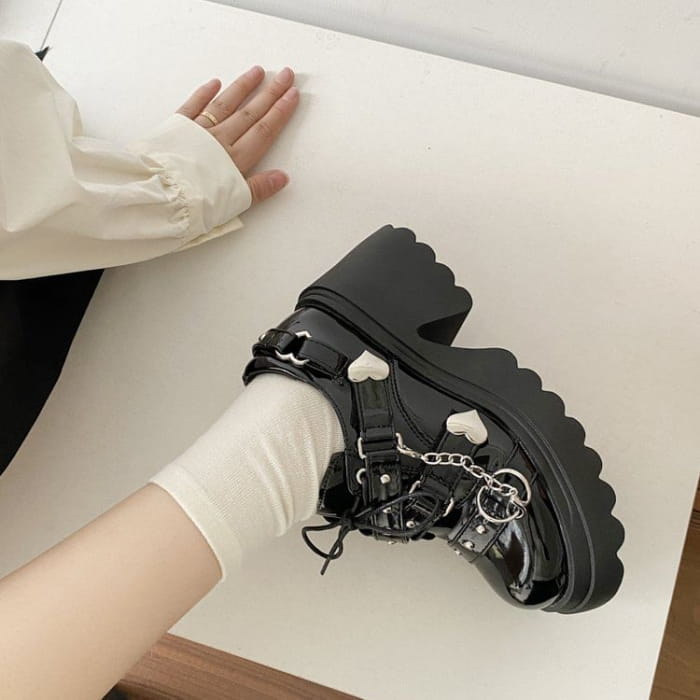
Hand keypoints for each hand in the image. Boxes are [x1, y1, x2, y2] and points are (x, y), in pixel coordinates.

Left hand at [176, 66, 298, 204]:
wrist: (158, 196)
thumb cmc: (194, 205)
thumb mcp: (232, 203)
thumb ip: (258, 188)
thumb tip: (283, 177)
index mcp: (235, 160)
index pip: (263, 132)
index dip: (280, 113)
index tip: (292, 95)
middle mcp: (219, 141)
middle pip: (249, 113)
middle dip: (269, 94)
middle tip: (285, 75)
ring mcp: (198, 132)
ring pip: (225, 105)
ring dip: (243, 88)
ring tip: (257, 72)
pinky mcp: (176, 129)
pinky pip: (193, 107)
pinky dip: (204, 94)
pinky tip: (215, 83)